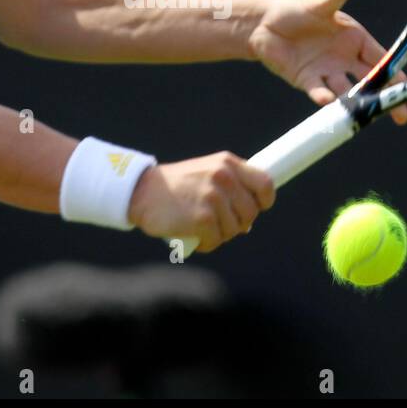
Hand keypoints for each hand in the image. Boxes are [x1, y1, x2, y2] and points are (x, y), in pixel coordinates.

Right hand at [127, 152, 274, 252]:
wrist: (141, 191)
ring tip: (201, 227)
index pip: (264, 183)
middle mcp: (224, 177)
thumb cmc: (176, 186)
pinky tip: (194, 237)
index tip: (257, 207)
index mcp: (227, 164)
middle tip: (218, 222)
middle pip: (251, 212)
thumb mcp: (205, 172)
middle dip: (238, 223)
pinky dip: (207, 244)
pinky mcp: (203, 218)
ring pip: (234, 229)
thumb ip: (229, 187)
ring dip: (220, 234)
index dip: (264, 200)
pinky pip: (216, 240)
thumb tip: (249, 222)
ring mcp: (213, 198)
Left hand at [248, 0, 406, 123]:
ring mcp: (327, 71)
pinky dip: (323, 96)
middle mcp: (345, 59)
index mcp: (355, 39)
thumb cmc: (295, 10)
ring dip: (354, 101)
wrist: (263, 25)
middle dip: (385, 97)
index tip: (406, 87)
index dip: (395, 72)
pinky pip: (318, 91)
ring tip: (362, 111)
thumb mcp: (318, 4)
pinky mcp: (307, 81)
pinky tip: (327, 101)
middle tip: (401, 115)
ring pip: (346, 90)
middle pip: (371, 81)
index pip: (381, 58)